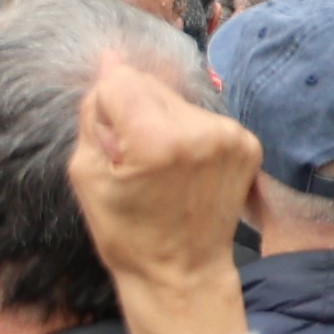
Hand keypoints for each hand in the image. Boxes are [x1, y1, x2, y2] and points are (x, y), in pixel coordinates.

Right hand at [68, 60, 260, 333]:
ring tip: (163, 170)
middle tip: (137, 162)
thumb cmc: (128, 233)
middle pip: (151, 84)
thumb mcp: (87, 175)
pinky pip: (202, 117)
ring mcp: (230, 136)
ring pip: (177, 100)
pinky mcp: (247, 142)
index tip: (112, 144)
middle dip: (135, 113)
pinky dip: (189, 135)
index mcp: (156, 139)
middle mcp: (200, 130)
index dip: (105, 109)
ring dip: (163, 122)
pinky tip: (186, 171)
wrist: (182, 273)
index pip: (119, 80)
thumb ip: (94, 114)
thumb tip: (109, 61)